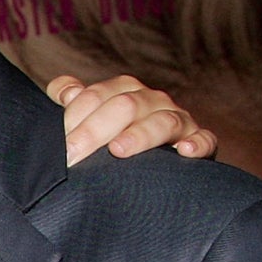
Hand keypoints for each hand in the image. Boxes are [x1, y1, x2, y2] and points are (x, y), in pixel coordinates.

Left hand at [49, 74, 216, 164]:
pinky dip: (198, 143)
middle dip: (94, 130)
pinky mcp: (199, 143)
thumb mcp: (89, 120)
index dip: (74, 116)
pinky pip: (204, 140)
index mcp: (124, 92)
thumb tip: (66, 93)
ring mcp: (178, 121)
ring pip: (163, 121)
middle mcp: (152, 101)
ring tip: (118, 150)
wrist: (152, 169)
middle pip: (125, 106)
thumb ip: (75, 103)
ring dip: (140, 135)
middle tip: (71, 156)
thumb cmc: (112, 141)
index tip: (56, 144)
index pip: (96, 96)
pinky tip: (184, 151)